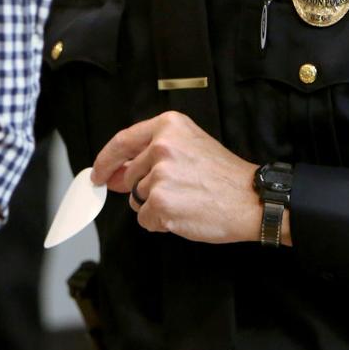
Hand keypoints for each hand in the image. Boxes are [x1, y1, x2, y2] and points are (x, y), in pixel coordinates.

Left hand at [91, 111, 272, 243]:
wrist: (252, 199)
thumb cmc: (223, 175)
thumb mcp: (189, 147)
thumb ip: (150, 153)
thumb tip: (112, 173)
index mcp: (168, 126)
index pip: (122, 142)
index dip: (105, 160)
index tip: (96, 173)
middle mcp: (161, 146)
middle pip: (130, 177)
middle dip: (145, 189)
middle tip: (177, 191)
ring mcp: (160, 175)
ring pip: (138, 200)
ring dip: (156, 206)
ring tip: (186, 200)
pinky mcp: (161, 203)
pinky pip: (146, 220)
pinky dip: (161, 223)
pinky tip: (185, 214)